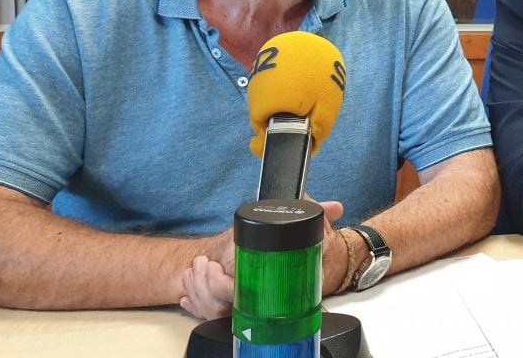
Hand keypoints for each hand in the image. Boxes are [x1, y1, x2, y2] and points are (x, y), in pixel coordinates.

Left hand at [180, 200, 344, 318]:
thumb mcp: (307, 231)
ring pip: (214, 311)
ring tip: (196, 269)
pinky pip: (209, 314)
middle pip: (225, 306)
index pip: (246, 296)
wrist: (292, 266)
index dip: (225, 286)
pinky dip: (195, 303)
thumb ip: (319, 216)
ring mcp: (243, 306)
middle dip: (206, 286)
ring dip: (198, 290)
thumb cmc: (296, 251)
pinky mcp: (230, 307)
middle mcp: (258, 301)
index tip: (215, 269)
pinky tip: (188, 293)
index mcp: (275, 287)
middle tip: (203, 265)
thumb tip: (334, 207)